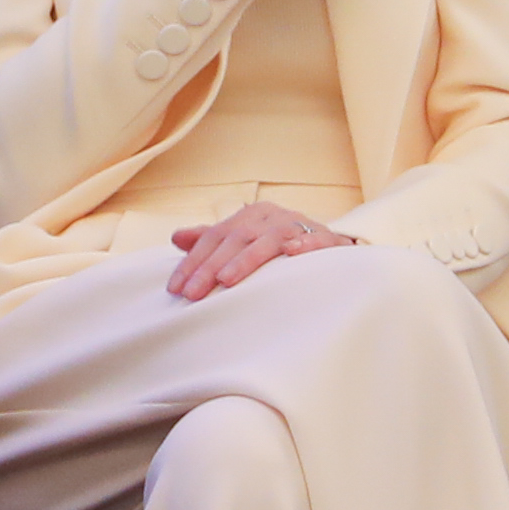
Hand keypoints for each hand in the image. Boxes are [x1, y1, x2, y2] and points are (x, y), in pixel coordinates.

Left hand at [167, 202, 352, 300]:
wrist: (333, 247)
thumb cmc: (282, 247)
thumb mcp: (246, 241)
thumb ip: (213, 240)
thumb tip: (176, 238)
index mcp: (252, 216)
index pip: (215, 236)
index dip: (193, 261)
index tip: (175, 288)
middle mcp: (273, 216)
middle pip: (236, 238)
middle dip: (210, 267)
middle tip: (192, 294)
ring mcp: (301, 225)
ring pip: (269, 239)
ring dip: (246, 259)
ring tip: (225, 280)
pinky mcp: (328, 239)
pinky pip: (316, 240)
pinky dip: (303, 246)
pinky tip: (290, 254)